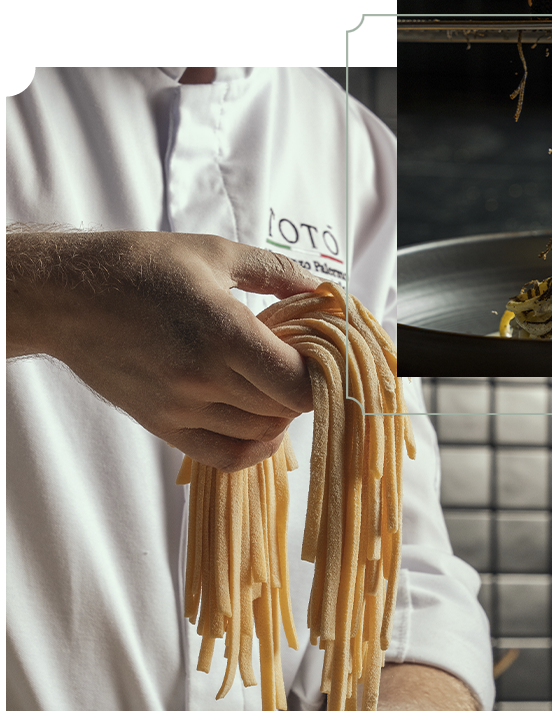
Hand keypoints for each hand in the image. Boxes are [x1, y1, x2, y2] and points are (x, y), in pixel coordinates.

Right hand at [7, 229, 319, 471]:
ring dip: (282, 413)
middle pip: (284, 408)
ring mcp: (182, 407)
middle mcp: (203, 377)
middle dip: (305, 388)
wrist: (68, 297)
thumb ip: (276, 271)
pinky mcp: (163, 425)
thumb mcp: (214, 254)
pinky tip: (264, 424)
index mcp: (222, 331)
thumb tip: (324, 288)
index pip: (296, 382)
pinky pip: (226, 456)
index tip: (321, 356)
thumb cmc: (141, 267)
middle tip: (301, 363)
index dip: (321, 375)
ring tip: (277, 384)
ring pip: (261, 432)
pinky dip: (256, 447)